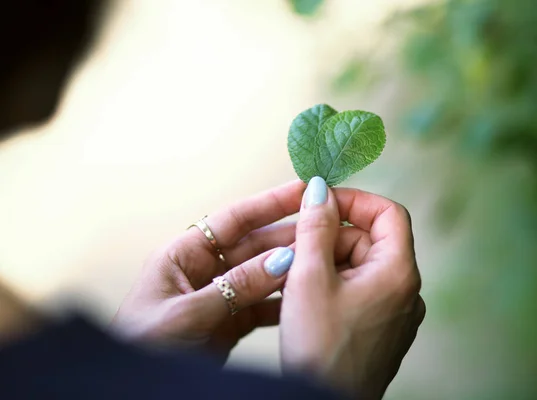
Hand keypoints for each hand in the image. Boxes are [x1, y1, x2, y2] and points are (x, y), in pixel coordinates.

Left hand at [112, 181, 306, 362]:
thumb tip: (280, 260)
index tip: (301, 191)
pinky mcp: (230, 323)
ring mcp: (220, 297)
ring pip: (262, 275)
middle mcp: (204, 271)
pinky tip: (305, 298)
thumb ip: (235, 286)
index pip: (232, 220)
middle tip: (325, 228)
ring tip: (325, 260)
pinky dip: (284, 302)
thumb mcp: (186, 313)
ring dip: (291, 269)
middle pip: (253, 245)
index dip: (268, 204)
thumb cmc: (142, 346)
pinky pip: (262, 306)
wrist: (137, 391)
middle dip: (288, 236)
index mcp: (183, 256)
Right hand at [280, 177, 424, 399]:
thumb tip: (319, 189)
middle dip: (330, 236)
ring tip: (293, 276)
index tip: (320, 202)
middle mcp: (405, 291)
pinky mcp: (380, 329)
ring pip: (360, 266)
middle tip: (294, 246)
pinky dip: (332, 284)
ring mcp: (394, 312)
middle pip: (370, 240)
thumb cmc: (321, 349)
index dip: (354, 201)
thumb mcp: (309, 278)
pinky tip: (304, 296)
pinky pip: (358, 291)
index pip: (389, 213)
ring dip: (327, 261)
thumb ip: (315, 228)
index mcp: (398, 273)